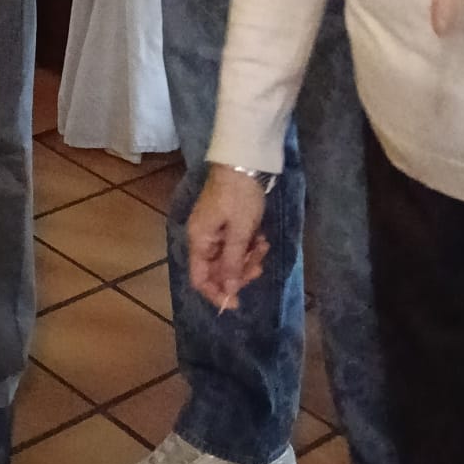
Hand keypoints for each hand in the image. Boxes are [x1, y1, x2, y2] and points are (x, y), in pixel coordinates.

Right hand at [187, 165, 271, 311]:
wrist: (244, 161)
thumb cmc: (239, 196)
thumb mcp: (239, 231)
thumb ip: (233, 263)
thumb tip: (229, 291)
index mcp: (199, 239)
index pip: (200, 278)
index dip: (217, 293)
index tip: (237, 302)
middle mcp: (203, 236)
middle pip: (217, 269)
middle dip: (239, 272)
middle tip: (259, 266)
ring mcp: (215, 228)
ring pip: (229, 257)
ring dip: (248, 258)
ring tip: (263, 246)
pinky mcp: (227, 222)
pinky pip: (236, 243)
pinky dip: (249, 245)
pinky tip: (261, 237)